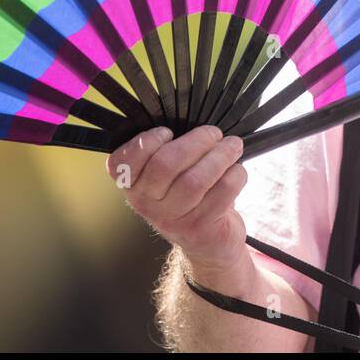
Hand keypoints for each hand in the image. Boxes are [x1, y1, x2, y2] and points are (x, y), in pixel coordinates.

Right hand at [107, 125, 249, 278]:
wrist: (207, 243)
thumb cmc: (188, 196)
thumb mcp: (169, 178)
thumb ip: (169, 150)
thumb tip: (194, 115)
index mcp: (132, 186)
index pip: (122, 163)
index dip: (145, 142)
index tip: (167, 132)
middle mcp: (146, 204)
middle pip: (165, 165)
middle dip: (196, 142)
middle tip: (214, 133)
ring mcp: (172, 219)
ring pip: (195, 180)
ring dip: (220, 156)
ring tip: (233, 145)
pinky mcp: (199, 229)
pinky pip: (221, 193)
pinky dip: (234, 175)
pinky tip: (237, 170)